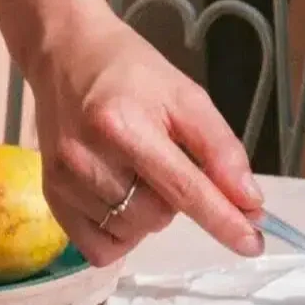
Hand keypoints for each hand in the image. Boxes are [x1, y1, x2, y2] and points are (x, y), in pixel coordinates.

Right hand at [28, 6, 263, 265]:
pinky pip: (98, 248)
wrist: (66, 56)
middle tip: (165, 161)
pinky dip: (120, 233)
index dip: (223, 220)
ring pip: (131, 233)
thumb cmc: (132, 74)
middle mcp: (88, 158)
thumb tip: (249, 204)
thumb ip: (221, 150)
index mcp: (125, 126)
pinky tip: (120, 200)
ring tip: (137, 172)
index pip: (184, 189)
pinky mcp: (51, 196)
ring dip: (148, 215)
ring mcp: (63, 180)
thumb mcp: (187, 97)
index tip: (252, 244)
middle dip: (176, 200)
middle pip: (157, 216)